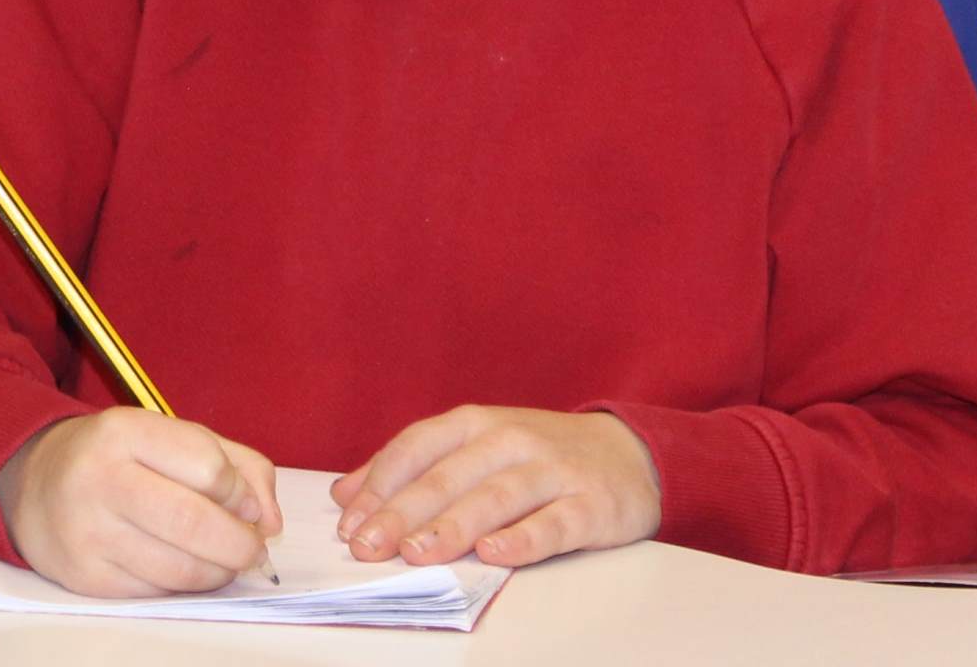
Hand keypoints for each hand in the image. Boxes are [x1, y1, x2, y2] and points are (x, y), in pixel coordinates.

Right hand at [0, 408, 281, 596]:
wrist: (36, 482)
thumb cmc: (122, 456)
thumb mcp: (175, 436)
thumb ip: (237, 464)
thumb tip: (271, 520)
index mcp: (128, 432)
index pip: (206, 467)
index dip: (242, 494)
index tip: (252, 507)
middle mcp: (101, 480)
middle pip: (192, 522)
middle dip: (239, 543)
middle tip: (255, 549)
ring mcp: (88, 532)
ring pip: (176, 567)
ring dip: (218, 571)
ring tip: (228, 561)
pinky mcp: (83, 577)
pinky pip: (152, 592)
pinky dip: (184, 586)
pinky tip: (190, 570)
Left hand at [330, 405, 660, 568]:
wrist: (630, 452)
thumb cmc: (538, 454)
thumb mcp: (477, 446)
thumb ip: (414, 467)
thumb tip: (346, 495)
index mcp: (477, 423)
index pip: (419, 446)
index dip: (381, 482)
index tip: (349, 521)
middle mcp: (511, 439)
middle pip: (450, 475)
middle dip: (404, 511)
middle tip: (369, 545)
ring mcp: (552, 470)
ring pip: (496, 496)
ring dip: (454, 525)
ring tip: (419, 551)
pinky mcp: (590, 504)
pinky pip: (553, 522)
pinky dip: (523, 538)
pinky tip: (495, 554)